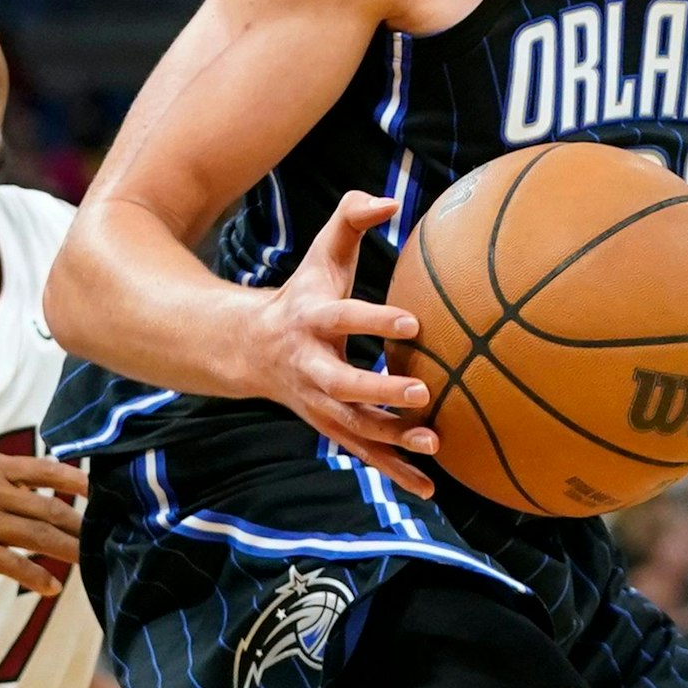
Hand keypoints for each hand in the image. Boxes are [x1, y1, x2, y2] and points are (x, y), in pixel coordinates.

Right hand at [0, 453, 86, 594]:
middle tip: (102, 534)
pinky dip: (37, 578)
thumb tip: (32, 489)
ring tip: (90, 561)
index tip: (98, 491)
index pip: (44, 469)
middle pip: (48, 507)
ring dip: (69, 551)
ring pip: (39, 537)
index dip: (75, 480)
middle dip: (79, 523)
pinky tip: (52, 588)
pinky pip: (14, 566)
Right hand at [242, 190, 437, 498]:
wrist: (252, 349)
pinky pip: (364, 453)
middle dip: (380, 390)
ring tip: (435, 442)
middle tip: (421, 389)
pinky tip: (429, 488)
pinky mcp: (332, 427)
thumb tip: (391, 199)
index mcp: (312, 319)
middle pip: (343, 384)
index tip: (413, 323)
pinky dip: (394, 472)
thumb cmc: (304, 293)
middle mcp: (312, 366)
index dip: (374, 321)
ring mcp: (320, 402)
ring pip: (355, 426)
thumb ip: (351, 217)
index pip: (343, 318)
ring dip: (393, 439)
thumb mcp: (321, 253)